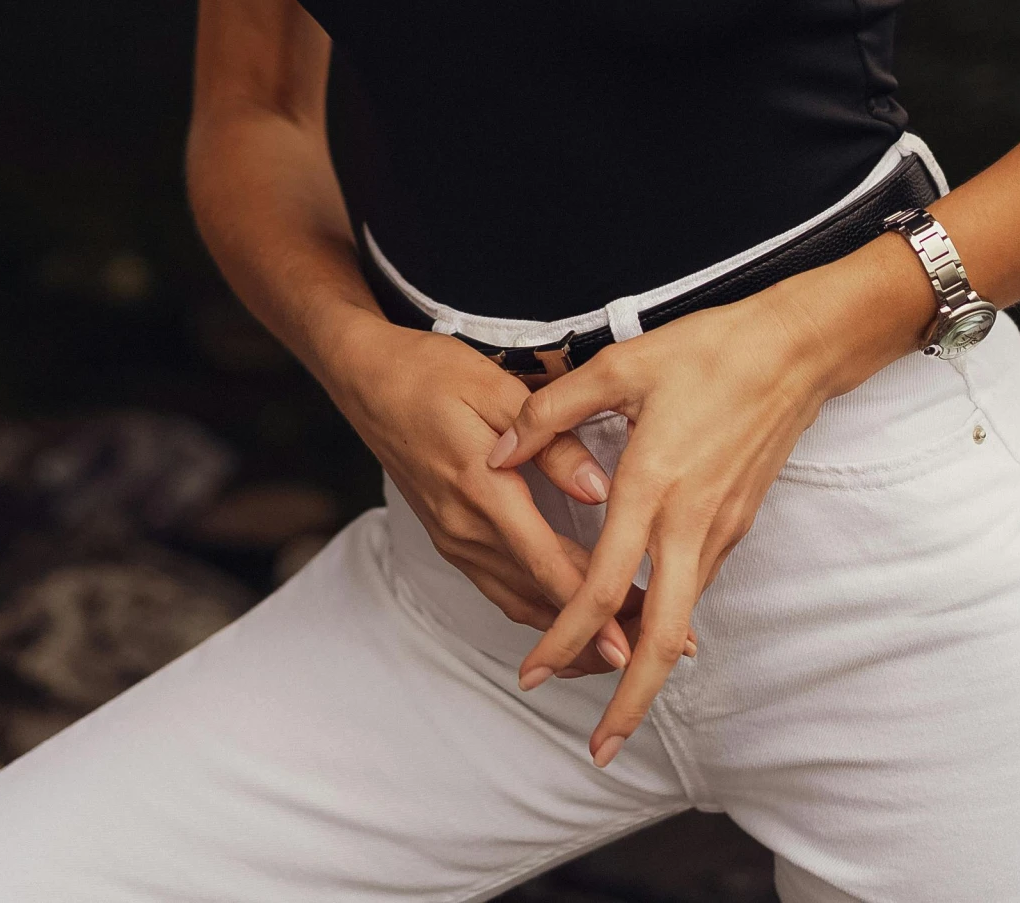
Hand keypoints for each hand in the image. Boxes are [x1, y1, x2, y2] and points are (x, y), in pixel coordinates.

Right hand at [322, 309, 642, 672]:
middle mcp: (465, 528)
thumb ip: (551, 441)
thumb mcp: (495, 388)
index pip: (546, 564)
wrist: (366, 380)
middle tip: (653, 646)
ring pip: (519, 602)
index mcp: (481, 488)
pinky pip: (499, 589)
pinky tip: (569, 619)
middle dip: (597, 627)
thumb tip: (599, 488)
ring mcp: (454, 539)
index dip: (592, 607)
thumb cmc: (431, 374)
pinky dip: (539, 611)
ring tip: (623, 643)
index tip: (630, 640)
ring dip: (570, 629)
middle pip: (540, 596)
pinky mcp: (450, 538)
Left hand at [488, 237, 931, 761]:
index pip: (601, 586)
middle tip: (598, 750)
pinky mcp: (740, 523)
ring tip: (613, 696)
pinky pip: (698, 585)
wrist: (795, 350)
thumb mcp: (620, 365)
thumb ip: (550, 410)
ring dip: (650, 665)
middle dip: (629, 702)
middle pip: (661, 639)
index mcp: (651, 486)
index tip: (532, 674)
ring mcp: (721, 529)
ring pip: (684, 620)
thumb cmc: (707, 350)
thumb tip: (496, 451)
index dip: (563, 637)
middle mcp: (689, 522)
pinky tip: (646, 618)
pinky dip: (672, 617)